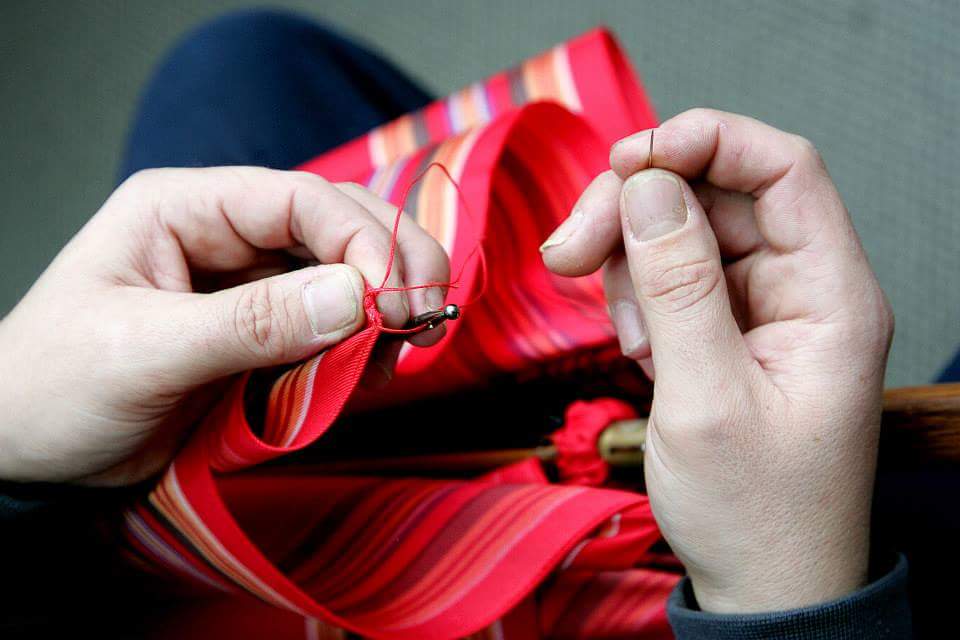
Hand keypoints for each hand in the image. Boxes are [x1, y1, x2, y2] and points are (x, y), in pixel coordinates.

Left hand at [0, 167, 448, 485]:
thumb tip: (356, 297)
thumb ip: (252, 323)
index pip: (299, 199)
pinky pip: (330, 327)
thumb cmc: (54, 386)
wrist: (26, 452)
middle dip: (390, 266)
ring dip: (385, 308)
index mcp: (186, 208)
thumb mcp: (147, 351)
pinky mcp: (262, 334)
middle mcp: (225, 236)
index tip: (395, 297)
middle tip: (426, 317)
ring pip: (344, 276)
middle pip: (336, 227)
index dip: (361, 239)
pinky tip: (372, 369)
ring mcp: (248, 286)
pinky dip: (363, 346)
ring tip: (404, 351)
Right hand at [541, 109, 892, 611]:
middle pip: (714, 195)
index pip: (781, 168)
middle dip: (635, 208)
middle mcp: (800, 289)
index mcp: (830, 297)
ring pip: (682, 231)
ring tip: (622, 334)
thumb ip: (675, 287)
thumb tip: (646, 189)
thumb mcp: (704, 400)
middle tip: (569, 249)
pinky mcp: (725, 329)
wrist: (760, 583)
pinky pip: (670, 276)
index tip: (627, 160)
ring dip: (629, 260)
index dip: (705, 142)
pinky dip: (635, 296)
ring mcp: (760, 308)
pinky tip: (635, 347)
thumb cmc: (755, 512)